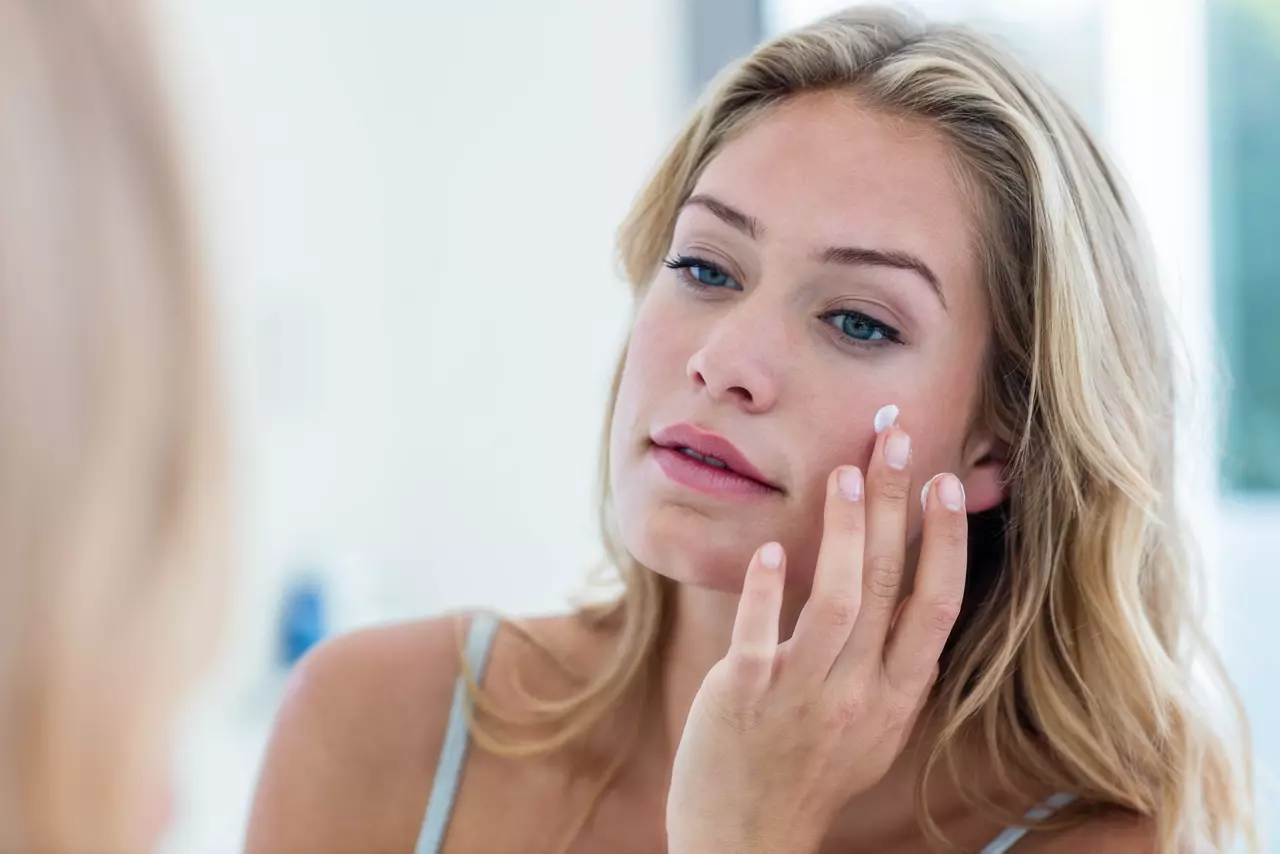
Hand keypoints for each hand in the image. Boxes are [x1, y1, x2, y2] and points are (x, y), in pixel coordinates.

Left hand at [665, 425, 969, 853]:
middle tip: (894, 437)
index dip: (945, 542)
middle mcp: (858, 693)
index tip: (944, 483)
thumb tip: (913, 592)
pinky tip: (770, 550)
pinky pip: (761, 638)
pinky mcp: (744, 698)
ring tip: (844, 473)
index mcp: (896, 697)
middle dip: (895, 505)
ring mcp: (801, 695)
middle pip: (888, 585)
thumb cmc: (810, 771)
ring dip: (843, 532)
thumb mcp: (872, 725)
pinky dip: (767, 592)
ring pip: (837, 602)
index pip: (936, 607)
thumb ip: (892, 663)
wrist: (747, 836)